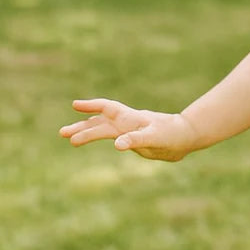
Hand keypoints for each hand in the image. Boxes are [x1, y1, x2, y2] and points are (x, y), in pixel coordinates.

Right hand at [60, 98, 197, 160]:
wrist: (187, 136)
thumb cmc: (174, 135)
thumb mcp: (157, 138)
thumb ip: (137, 140)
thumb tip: (117, 144)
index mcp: (132, 119)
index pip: (109, 109)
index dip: (92, 106)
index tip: (75, 105)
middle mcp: (128, 123)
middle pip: (101, 122)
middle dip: (82, 127)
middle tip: (62, 134)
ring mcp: (128, 130)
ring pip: (103, 128)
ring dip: (86, 131)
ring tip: (68, 138)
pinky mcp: (132, 139)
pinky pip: (111, 135)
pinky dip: (99, 135)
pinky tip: (88, 138)